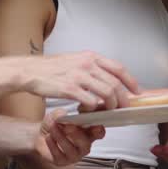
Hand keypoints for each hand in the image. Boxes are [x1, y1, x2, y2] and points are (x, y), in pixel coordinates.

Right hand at [23, 51, 139, 110]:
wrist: (30, 71)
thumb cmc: (51, 69)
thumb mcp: (75, 60)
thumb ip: (91, 67)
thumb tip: (108, 79)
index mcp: (90, 57)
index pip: (118, 68)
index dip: (131, 81)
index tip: (137, 91)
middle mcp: (87, 64)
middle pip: (115, 83)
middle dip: (123, 99)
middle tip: (123, 108)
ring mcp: (79, 76)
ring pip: (107, 93)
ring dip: (110, 105)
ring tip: (106, 111)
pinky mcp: (70, 89)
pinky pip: (90, 102)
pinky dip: (93, 110)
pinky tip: (88, 111)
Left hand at [33, 110, 104, 165]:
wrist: (40, 134)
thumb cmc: (54, 123)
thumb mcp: (56, 115)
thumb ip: (60, 114)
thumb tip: (62, 115)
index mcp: (88, 132)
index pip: (99, 133)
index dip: (98, 130)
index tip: (92, 124)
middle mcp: (83, 145)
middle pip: (86, 144)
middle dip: (77, 135)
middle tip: (67, 127)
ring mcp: (74, 155)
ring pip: (71, 150)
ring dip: (61, 138)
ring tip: (53, 128)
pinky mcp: (62, 161)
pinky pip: (59, 155)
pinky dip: (53, 145)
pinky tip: (48, 137)